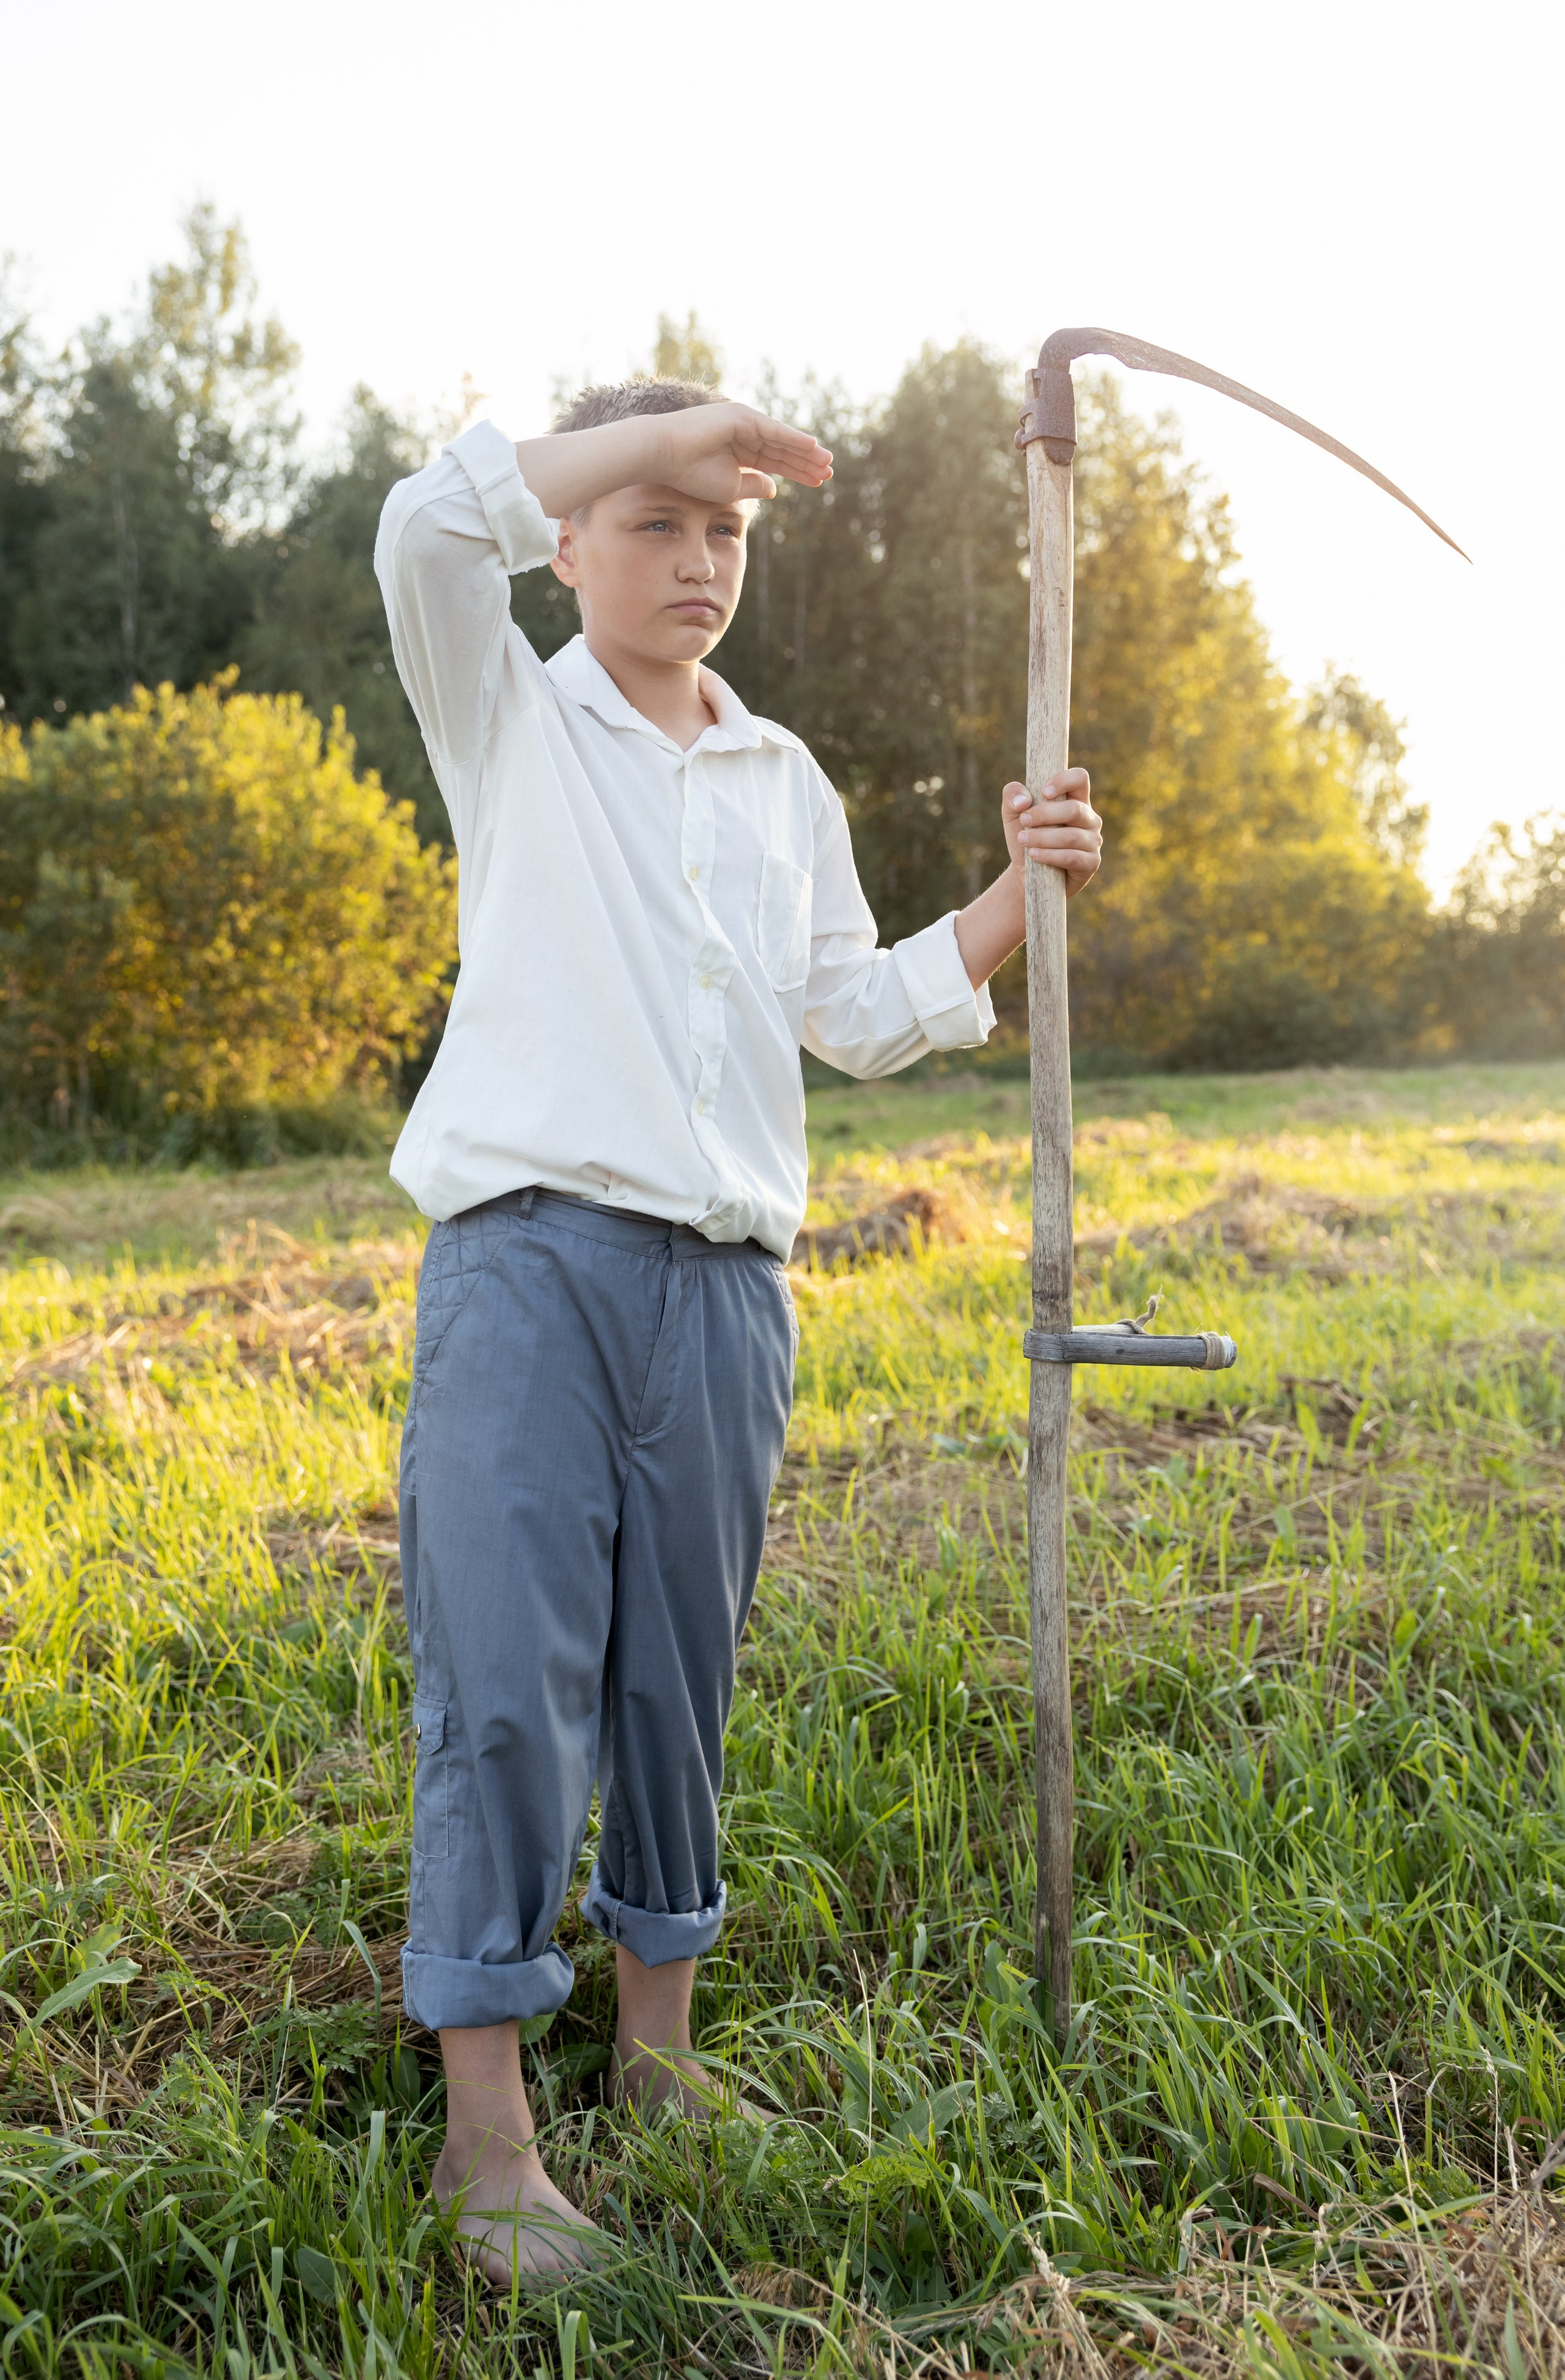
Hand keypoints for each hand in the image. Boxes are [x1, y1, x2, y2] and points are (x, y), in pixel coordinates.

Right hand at [648, 403, 832, 504]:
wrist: (663, 455)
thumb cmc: (690, 473)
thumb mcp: (729, 487)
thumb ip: (753, 486)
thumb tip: (775, 488)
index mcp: (741, 452)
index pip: (776, 462)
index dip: (798, 472)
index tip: (819, 482)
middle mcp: (745, 434)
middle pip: (783, 450)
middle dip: (806, 462)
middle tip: (830, 472)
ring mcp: (744, 423)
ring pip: (782, 440)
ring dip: (805, 451)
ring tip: (827, 462)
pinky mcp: (742, 417)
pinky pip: (774, 431)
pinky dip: (793, 439)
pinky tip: (813, 448)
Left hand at [1002, 770, 1100, 896]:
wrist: (1026, 873)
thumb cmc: (1026, 837)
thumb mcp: (1013, 815)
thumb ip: (1012, 796)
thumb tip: (1024, 800)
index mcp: (1075, 800)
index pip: (1080, 778)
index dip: (1064, 780)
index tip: (1043, 792)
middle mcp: (1089, 818)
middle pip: (1074, 809)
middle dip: (1045, 814)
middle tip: (1023, 821)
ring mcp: (1093, 841)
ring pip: (1071, 836)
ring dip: (1043, 837)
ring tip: (1023, 840)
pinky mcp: (1091, 863)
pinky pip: (1072, 857)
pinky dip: (1050, 855)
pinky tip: (1033, 855)